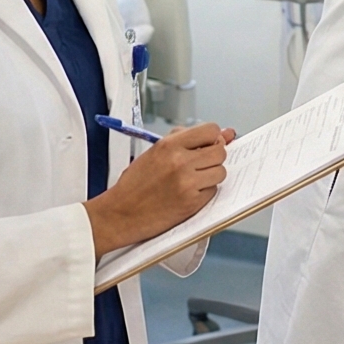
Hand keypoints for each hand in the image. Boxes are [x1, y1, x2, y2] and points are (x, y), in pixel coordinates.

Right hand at [85, 123, 231, 255]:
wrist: (119, 213)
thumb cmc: (135, 184)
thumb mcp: (154, 152)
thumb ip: (186, 140)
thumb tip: (225, 133)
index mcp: (168, 145)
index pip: (211, 130)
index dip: (212, 138)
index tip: (207, 145)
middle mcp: (179, 161)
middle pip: (220, 152)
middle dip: (213, 158)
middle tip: (199, 165)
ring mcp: (187, 183)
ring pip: (221, 172)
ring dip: (211, 176)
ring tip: (192, 181)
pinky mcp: (191, 203)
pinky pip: (213, 191)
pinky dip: (205, 192)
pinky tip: (188, 194)